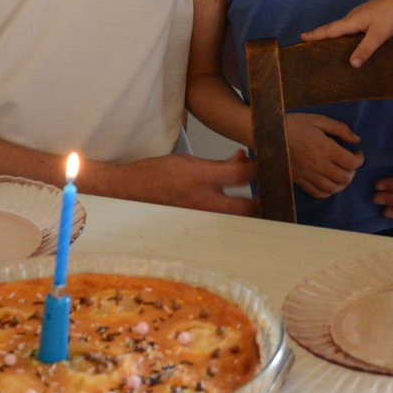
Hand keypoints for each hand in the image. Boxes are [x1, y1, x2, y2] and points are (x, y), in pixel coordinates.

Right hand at [96, 153, 257, 216]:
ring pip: (235, 223)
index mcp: (202, 178)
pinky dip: (228, 223)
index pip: (242, 176)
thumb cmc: (158, 173)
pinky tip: (229, 217)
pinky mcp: (195, 232)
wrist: (127, 193)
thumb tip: (243, 160)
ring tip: (249, 207)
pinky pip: (219, 230)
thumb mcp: (189, 161)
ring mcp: (200, 221)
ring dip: (245, 215)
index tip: (261, 168)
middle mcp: (203, 202)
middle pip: (248, 209)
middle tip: (265, 197)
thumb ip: (219, 164)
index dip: (257, 170)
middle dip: (260, 203)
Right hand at [286, 113, 362, 197]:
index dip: (360, 159)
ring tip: (341, 173)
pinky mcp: (299, 181)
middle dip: (353, 172)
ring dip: (342, 183)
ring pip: (333, 189)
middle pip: (345, 178)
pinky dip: (328, 191)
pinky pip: (318, 193)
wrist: (268, 134)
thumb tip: (356, 140)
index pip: (351, 163)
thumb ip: (340, 129)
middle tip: (350, 163)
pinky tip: (329, 182)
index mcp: (325, 148)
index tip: (357, 152)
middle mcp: (318, 165)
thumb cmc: (294, 124)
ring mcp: (308, 175)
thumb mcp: (318, 120)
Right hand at [301, 0, 392, 67]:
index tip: (302, 37)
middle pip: (334, 27)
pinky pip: (352, 24)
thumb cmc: (392, 16)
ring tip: (325, 41)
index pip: (330, 30)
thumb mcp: (379, 35)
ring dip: (334, 33)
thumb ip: (365, 50)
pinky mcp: (369, 14)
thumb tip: (352, 64)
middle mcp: (354, 16)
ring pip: (344, 26)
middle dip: (321, 34)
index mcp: (352, 21)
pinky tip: (349, 37)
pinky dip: (345, 31)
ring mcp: (361, 13)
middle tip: (308, 40)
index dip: (316, 34)